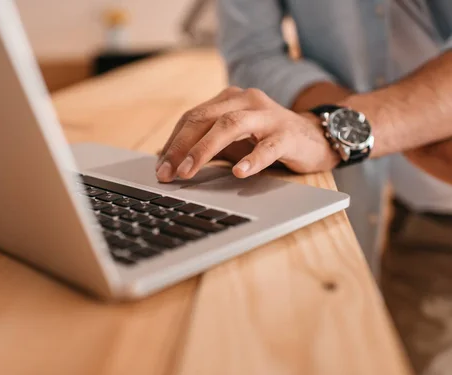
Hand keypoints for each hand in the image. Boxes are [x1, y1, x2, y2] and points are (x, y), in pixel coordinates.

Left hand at [156, 87, 339, 181]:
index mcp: (229, 99)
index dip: (173, 142)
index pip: (193, 118)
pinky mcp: (289, 134)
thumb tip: (164, 158)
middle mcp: (246, 101)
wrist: (316, 137)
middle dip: (181, 147)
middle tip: (167, 173)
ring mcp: (268, 115)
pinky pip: (268, 146)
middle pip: (205, 119)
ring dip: (204, 149)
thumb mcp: (231, 142)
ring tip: (188, 171)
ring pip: (230, 126)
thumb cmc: (266, 139)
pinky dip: (252, 159)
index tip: (160, 167)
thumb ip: (203, 146)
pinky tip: (238, 173)